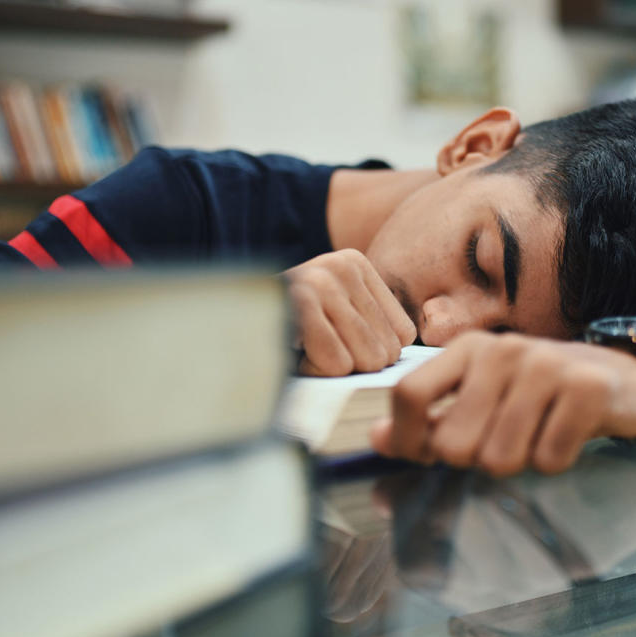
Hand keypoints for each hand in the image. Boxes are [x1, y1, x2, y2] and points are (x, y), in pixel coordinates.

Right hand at [283, 249, 416, 375]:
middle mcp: (342, 267)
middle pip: (388, 350)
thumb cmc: (285, 329)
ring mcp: (321, 282)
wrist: (225, 326)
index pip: (404, 333)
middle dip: (354, 364)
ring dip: (333, 369)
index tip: (338, 342)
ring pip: (367, 360)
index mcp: (355, 264)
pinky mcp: (300, 303)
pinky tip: (295, 354)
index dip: (373, 352)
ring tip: (305, 349)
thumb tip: (410, 357)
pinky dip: (317, 372)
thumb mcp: (331, 312)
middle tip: (319, 350)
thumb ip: (371, 325)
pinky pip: (337, 363)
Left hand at [370, 332, 635, 475]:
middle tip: (503, 444)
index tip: (421, 459)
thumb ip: (430, 417)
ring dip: (519, 463)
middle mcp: (502, 349)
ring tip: (537, 436)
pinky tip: (566, 436)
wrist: (622, 376)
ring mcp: (546, 365)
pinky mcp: (586, 388)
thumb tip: (375, 441)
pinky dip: (556, 461)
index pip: (409, 395)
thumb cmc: (540, 393)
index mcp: (467, 348)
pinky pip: (549, 458)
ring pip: (500, 457)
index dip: (406, 439)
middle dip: (475, 461)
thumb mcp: (481, 396)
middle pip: (453, 443)